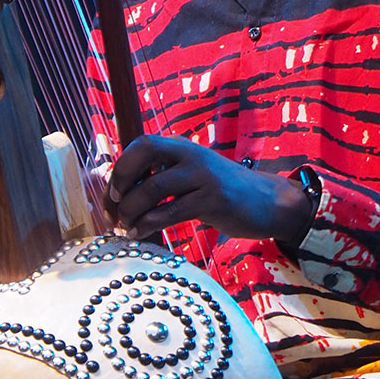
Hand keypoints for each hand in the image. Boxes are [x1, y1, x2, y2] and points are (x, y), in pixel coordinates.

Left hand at [104, 135, 313, 244]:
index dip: (121, 168)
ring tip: (125, 227)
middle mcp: (190, 153)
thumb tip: (121, 193)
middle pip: (144, 152)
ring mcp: (202, 175)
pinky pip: (170, 211)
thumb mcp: (191, 176)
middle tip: (114, 208)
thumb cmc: (221, 193)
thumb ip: (163, 176)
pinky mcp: (212, 199)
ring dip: (131, 210)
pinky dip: (148, 224)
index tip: (112, 195)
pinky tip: (140, 235)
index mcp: (182, 146)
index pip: (141, 143)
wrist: (268, 202)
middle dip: (121, 180)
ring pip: (153, 187)